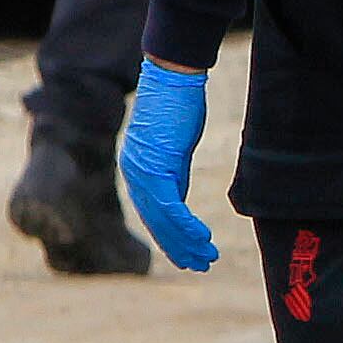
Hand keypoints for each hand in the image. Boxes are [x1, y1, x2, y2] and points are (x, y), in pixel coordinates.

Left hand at [117, 61, 215, 271]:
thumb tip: (177, 194)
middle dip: (178, 247)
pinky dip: (185, 224)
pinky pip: (169, 205)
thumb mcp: (175, 145)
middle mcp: (135, 174)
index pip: (153, 213)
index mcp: (138, 170)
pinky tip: (202, 236)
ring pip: (163, 219)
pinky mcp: (156, 166)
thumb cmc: (177, 105)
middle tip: (199, 265)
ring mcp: (143, 171)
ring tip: (206, 257)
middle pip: (156, 221)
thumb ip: (173, 171)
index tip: (189, 254)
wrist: (172, 78)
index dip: (171, 237)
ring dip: (185, 241)